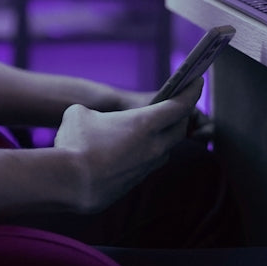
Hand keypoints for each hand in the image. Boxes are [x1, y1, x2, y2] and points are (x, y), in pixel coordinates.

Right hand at [53, 77, 201, 212]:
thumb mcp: (79, 113)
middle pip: (178, 130)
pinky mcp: (134, 183)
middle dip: (179, 116)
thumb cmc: (75, 143)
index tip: (197, 82)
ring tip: (149, 130)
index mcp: (144, 124)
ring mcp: (145, 168)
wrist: (69, 183)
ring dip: (162, 138)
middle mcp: (152, 147)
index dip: (191, 92)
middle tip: (175, 106)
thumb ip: (94, 113)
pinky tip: (126, 152)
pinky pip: (147, 165)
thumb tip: (91, 121)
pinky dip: (143, 155)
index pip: (179, 107)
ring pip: (164, 150)